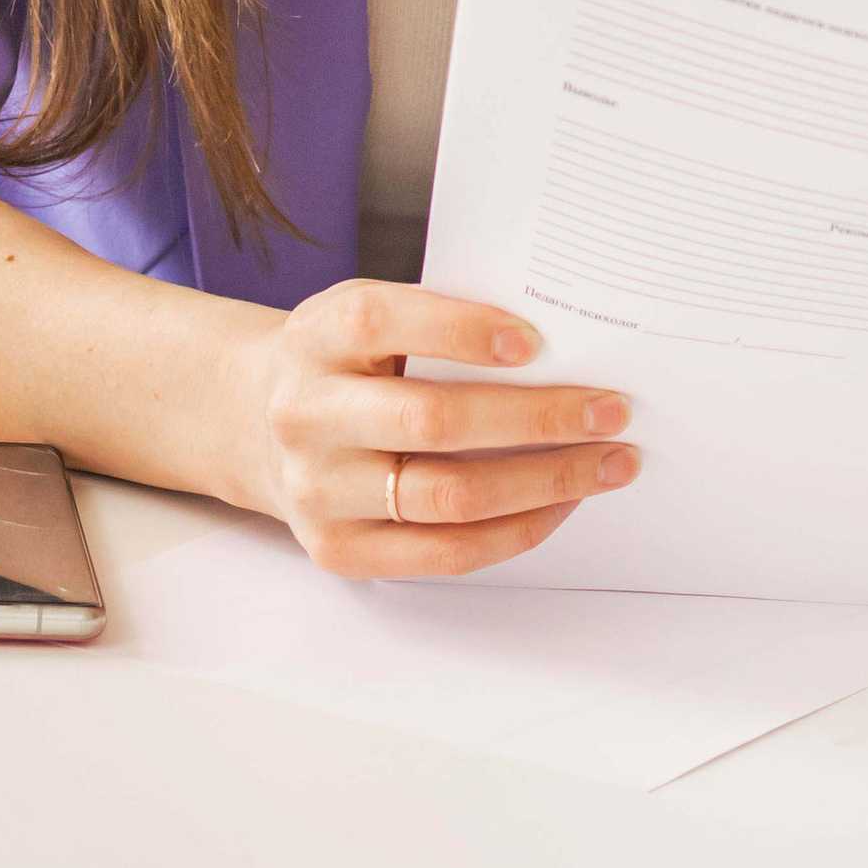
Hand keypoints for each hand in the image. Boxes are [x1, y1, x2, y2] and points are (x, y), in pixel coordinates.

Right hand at [227, 277, 639, 576]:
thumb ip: (436, 319)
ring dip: (544, 482)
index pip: (384, 324)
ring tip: (607, 463)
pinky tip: (560, 504)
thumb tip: (560, 346)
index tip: (536, 340)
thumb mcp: (366, 313)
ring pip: (447, 497)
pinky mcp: (339, 550)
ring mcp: (320, 491)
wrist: (256, 422)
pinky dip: (514, 530)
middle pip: (432, 421)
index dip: (460, 330)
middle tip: (611, 410)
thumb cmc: (344, 357)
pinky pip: (443, 554)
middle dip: (536, 417)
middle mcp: (309, 415)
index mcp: (318, 337)